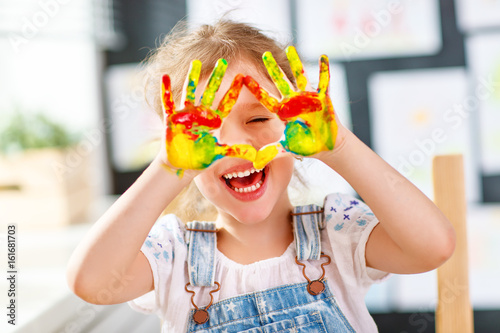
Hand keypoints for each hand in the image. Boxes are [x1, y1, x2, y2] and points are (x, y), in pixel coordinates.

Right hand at [161, 59, 256, 173]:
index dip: (234, 90)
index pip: (226, 102)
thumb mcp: (219, 154)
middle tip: (223, 61)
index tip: (242, 77)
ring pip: (190, 92)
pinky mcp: (172, 119)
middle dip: (217, 77)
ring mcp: (186, 114)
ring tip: (196, 63)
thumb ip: (235, 151)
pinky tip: (165, 76)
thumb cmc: (200, 158)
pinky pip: (168, 102)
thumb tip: (255, 154)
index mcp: (214, 120)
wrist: (182, 165)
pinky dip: (166, 90)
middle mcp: (201, 114)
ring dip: (192, 78)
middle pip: (210, 91)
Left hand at [244, 46, 339, 158]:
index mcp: (282, 112)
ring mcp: (308, 98)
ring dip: (296, 63)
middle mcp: (293, 101)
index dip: (255, 89)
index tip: (243, 78)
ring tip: (290, 48)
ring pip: (300, 77)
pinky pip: (324, 81)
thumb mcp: (286, 149)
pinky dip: (324, 70)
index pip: (266, 98)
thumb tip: (255, 164)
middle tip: (264, 54)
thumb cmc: (305, 145)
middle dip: (272, 68)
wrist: (326, 145)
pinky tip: (323, 56)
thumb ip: (270, 153)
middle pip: (280, 82)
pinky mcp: (323, 99)